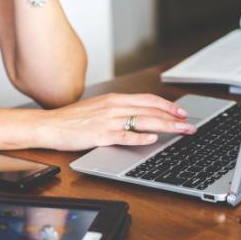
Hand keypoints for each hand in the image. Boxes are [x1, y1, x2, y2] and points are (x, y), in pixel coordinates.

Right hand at [38, 93, 196, 150]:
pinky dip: (140, 138)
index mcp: (116, 99)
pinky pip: (124, 136)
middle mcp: (115, 107)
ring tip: (181, 132)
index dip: (168, 106)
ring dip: (166, 127)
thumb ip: (120, 110)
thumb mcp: (100, 108)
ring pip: (143, 121)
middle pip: (151, 111)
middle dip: (174, 118)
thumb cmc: (74, 119)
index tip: (182, 113)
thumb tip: (141, 115)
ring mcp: (108, 120)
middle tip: (190, 126)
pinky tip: (152, 140)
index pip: (149, 100)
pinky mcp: (101, 135)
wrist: (50, 125)